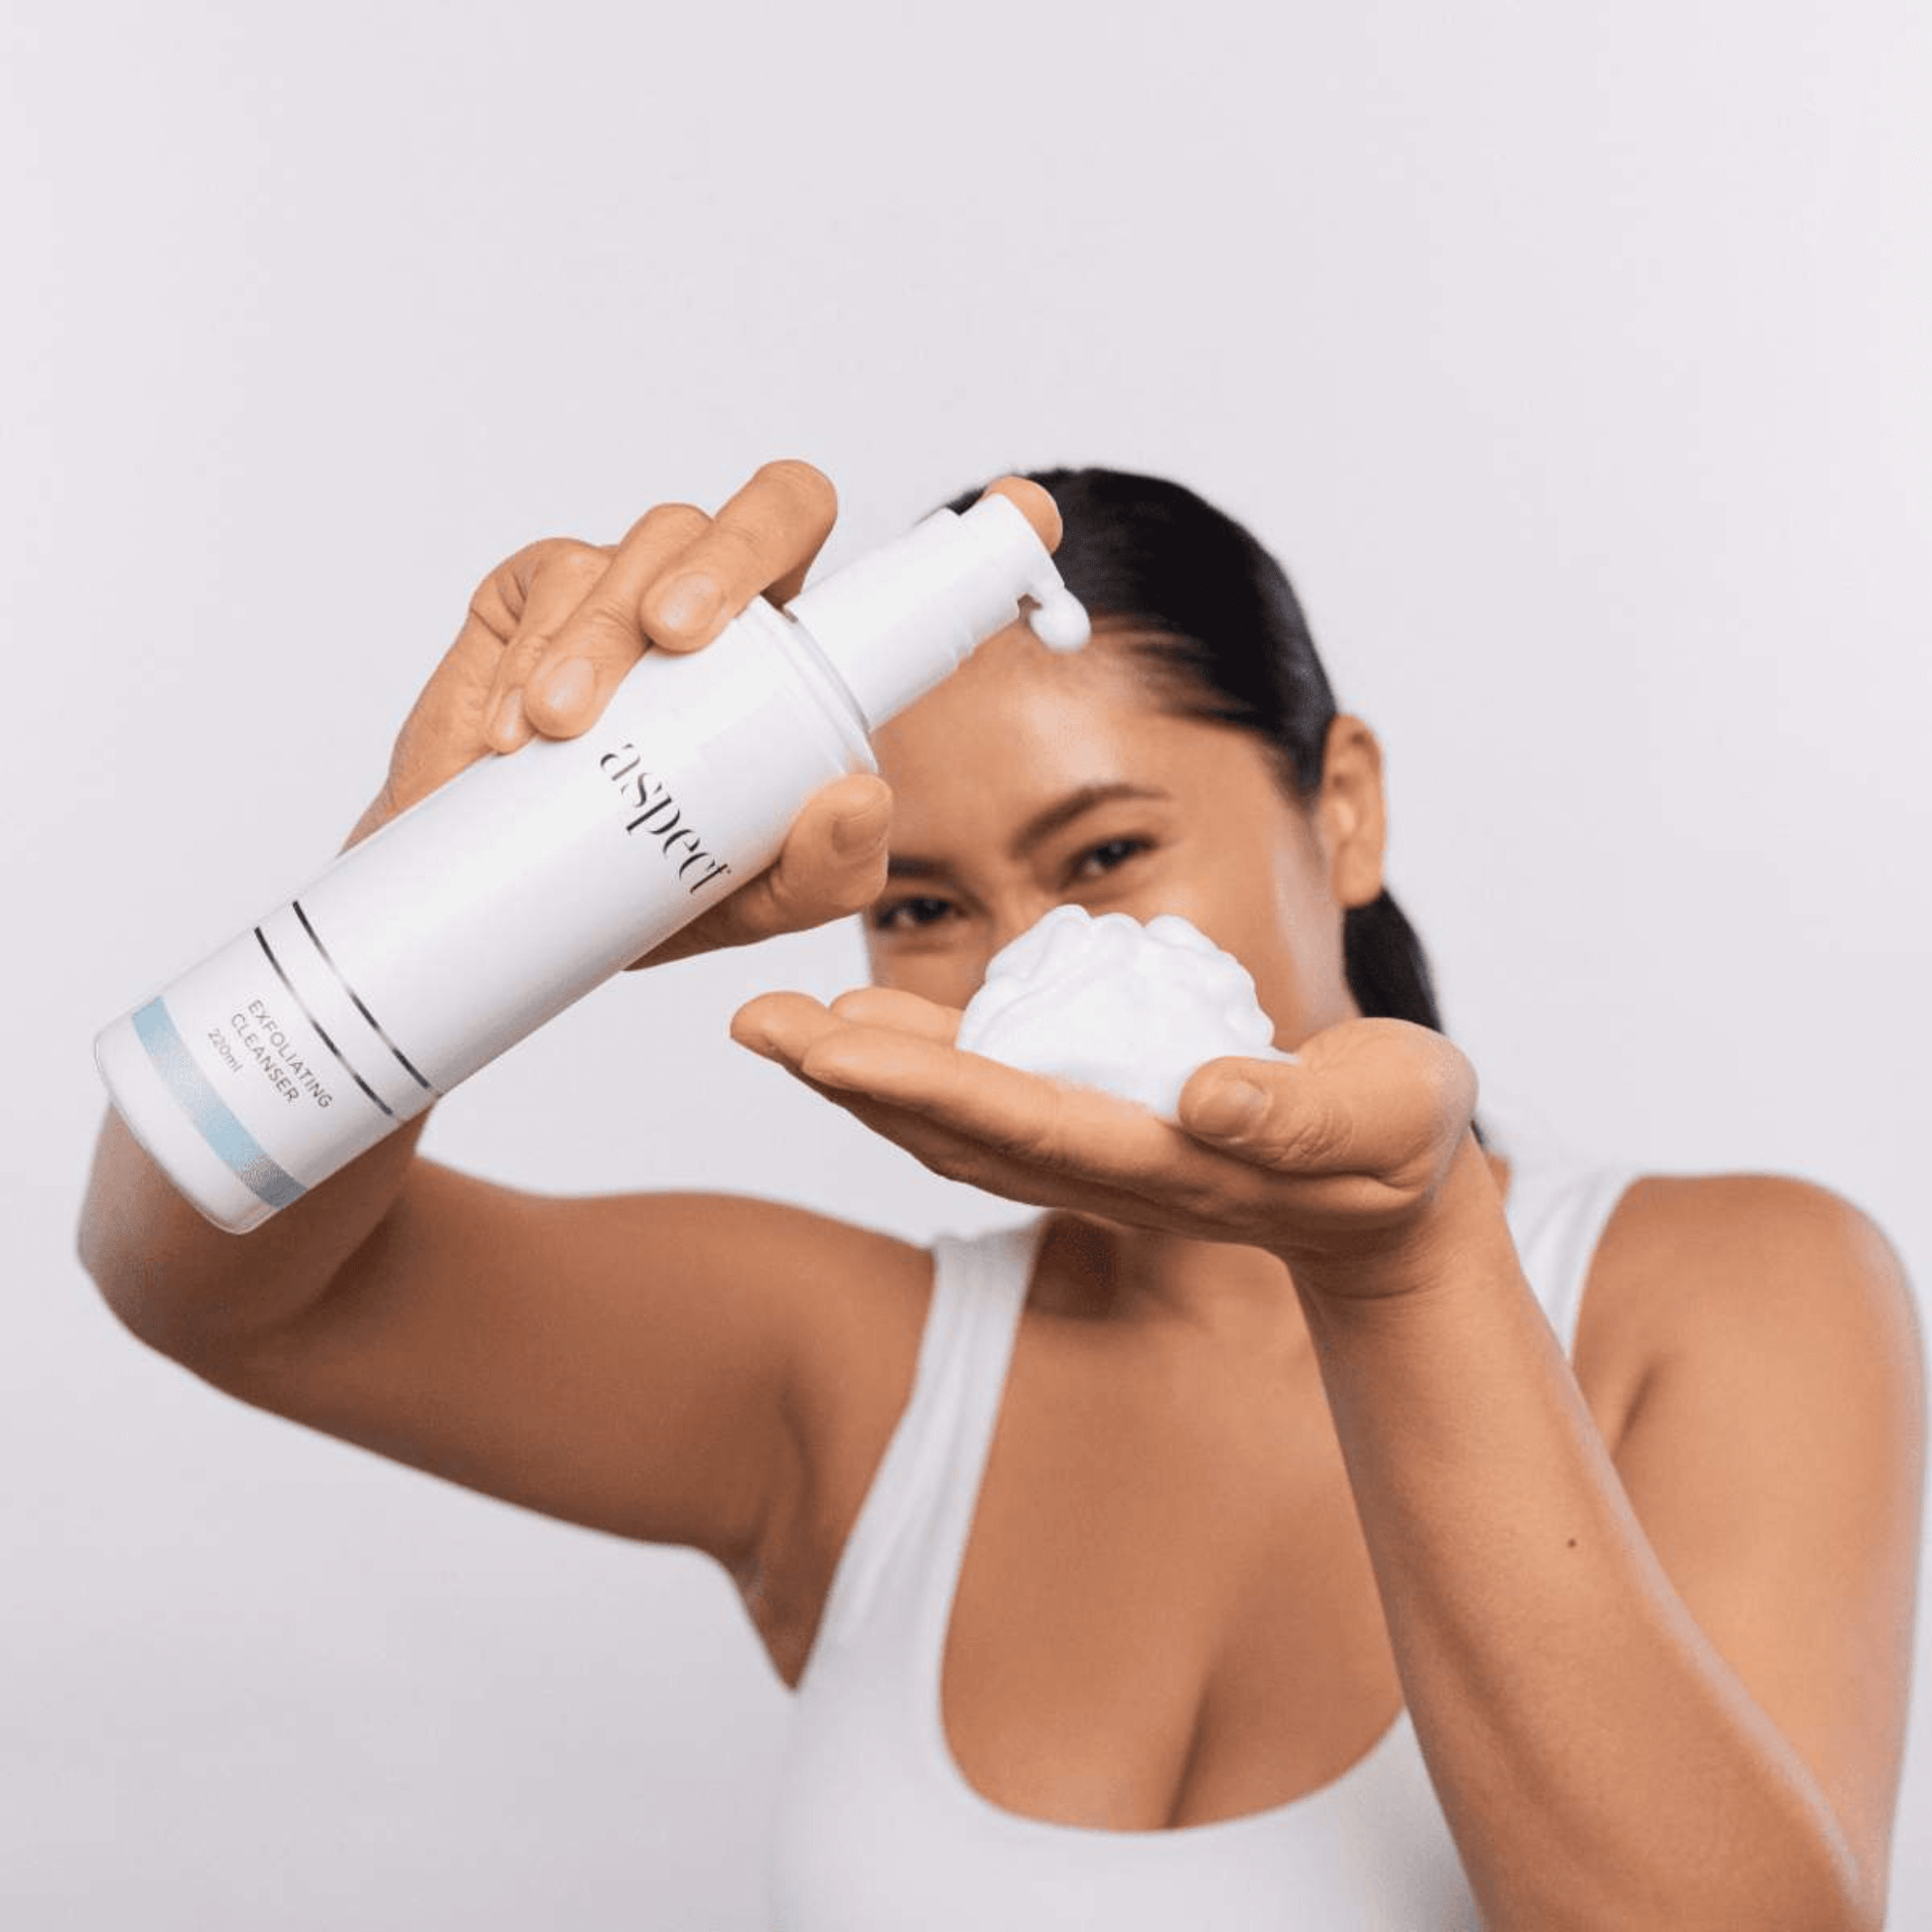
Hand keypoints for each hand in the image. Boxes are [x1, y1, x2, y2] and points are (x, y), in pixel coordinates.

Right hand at [343, 458, 892, 968]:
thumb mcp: (760, 903)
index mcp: (774, 645)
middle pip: (722, 519)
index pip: (797, 523)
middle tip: (671, 637)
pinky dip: (529, 658)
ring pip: (626, 555)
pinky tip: (516, 730)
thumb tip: (863, 801)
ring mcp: (612, 590)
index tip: (750, 606)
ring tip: (564, 724)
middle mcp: (698, 597)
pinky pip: (542, 589)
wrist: (524, 918)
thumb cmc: (658, 891)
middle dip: (711, 559)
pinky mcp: (527, 603)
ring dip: (598, 634)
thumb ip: (830, 869)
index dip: (780, 519)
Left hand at [731, 984, 1487, 1291]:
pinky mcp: (1094, 1120)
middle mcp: (1107, 1164)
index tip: (830, 1045)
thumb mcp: (1386, 1119)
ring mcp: (1092, 1149)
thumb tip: (1208, 1098)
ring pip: (956, 1114)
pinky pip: (989, 1090)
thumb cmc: (1401, 1144)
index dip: (926, 1083)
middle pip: (957, 1124)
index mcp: (1170, 1161)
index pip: (1028, 1121)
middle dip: (851, 1077)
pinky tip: (862, 1021)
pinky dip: (918, 1060)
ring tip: (774, 1023)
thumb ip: (1303, 1117)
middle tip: (751, 1022)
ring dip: (862, 1072)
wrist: (1391, 1200)